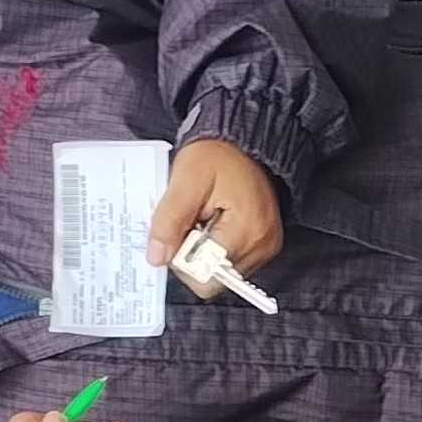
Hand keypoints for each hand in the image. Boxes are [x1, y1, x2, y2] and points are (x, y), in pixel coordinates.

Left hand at [149, 138, 281, 294]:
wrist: (241, 142)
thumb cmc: (216, 155)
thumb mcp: (185, 180)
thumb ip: (169, 220)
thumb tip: (157, 257)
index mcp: (246, 231)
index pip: (203, 277)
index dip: (181, 257)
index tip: (182, 227)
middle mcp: (261, 246)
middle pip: (212, 279)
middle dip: (192, 255)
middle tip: (192, 221)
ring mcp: (265, 248)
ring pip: (219, 274)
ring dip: (202, 252)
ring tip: (204, 219)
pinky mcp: (263, 246)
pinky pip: (230, 264)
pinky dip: (215, 248)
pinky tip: (214, 223)